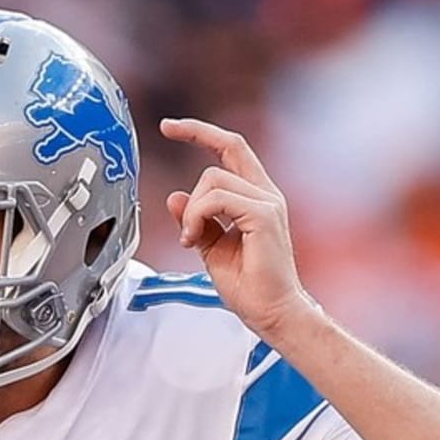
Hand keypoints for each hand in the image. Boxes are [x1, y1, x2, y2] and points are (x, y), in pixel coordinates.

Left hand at [160, 118, 316, 344]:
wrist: (271, 313)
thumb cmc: (248, 287)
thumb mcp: (211, 249)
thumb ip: (195, 221)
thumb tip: (174, 198)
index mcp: (256, 197)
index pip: (230, 149)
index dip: (200, 132)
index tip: (168, 126)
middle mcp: (265, 193)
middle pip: (221, 156)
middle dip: (192, 171)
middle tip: (185, 227)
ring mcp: (267, 202)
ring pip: (212, 179)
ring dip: (191, 211)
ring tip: (190, 242)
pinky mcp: (264, 215)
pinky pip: (216, 199)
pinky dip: (196, 217)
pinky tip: (193, 241)